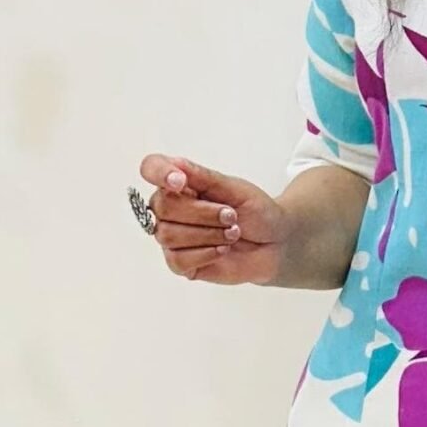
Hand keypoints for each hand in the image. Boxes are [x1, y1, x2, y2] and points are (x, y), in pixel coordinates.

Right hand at [138, 152, 285, 285]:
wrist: (275, 244)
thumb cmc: (255, 212)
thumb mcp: (235, 188)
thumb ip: (204, 177)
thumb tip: (176, 163)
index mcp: (180, 183)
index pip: (151, 168)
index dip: (159, 173)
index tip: (180, 182)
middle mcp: (171, 209)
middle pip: (162, 206)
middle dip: (202, 213)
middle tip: (231, 216)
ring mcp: (173, 237)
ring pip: (167, 235)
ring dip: (207, 235)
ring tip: (232, 233)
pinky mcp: (181, 263)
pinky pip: (177, 259)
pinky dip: (205, 254)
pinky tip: (223, 250)